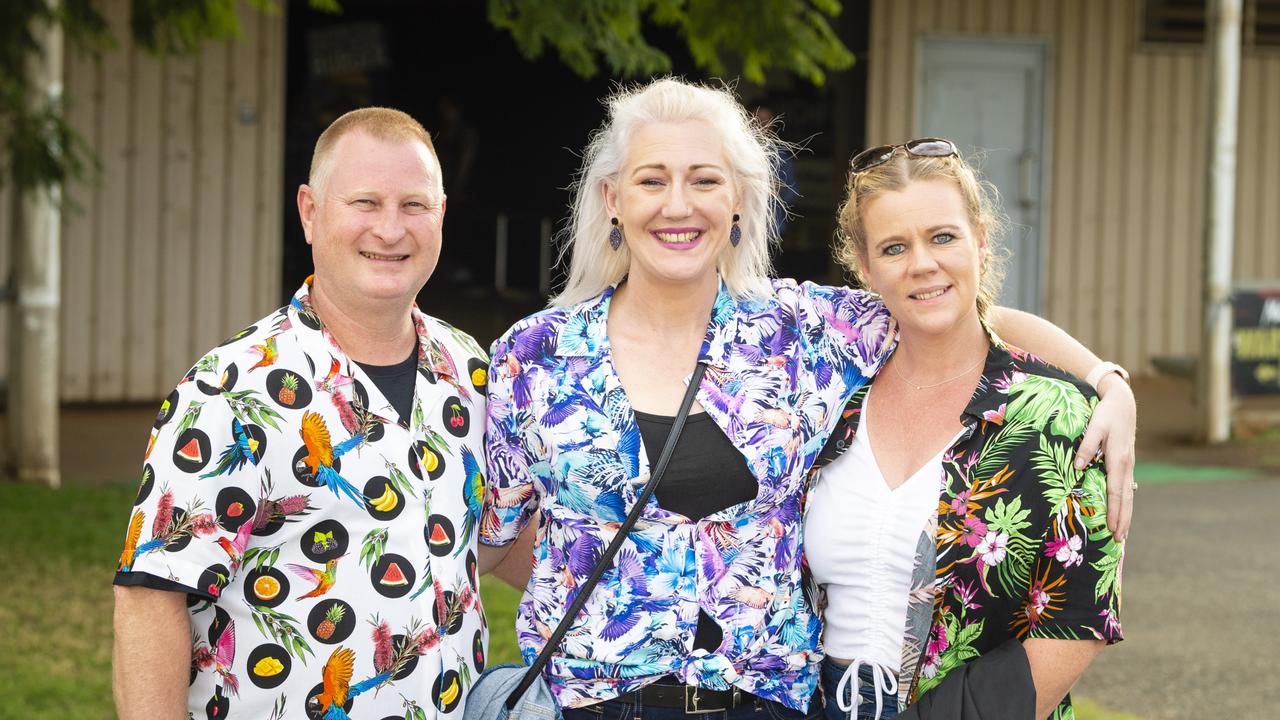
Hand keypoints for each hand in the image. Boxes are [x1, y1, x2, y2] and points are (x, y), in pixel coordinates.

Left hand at [1074, 374, 1135, 539]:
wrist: (1123, 402)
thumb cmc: (1106, 414)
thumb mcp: (1094, 426)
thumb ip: (1086, 447)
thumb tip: (1077, 467)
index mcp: (1118, 460)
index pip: (1115, 492)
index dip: (1113, 511)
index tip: (1112, 528)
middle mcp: (1126, 465)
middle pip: (1125, 499)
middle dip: (1123, 520)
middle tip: (1120, 540)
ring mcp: (1129, 464)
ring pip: (1129, 494)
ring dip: (1126, 514)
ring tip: (1124, 532)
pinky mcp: (1126, 462)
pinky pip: (1127, 487)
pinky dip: (1126, 502)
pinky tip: (1124, 510)